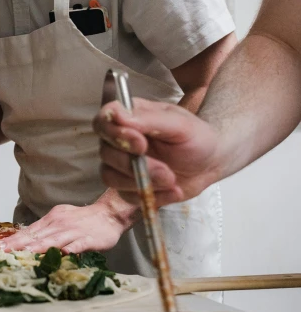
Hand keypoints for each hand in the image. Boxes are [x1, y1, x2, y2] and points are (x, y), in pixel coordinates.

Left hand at [0, 197, 132, 254]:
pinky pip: (79, 244)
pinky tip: (65, 253)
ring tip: (26, 253)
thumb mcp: (60, 220)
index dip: (14, 239)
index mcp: (51, 220)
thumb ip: (45, 231)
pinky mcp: (89, 239)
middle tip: (4, 252)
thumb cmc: (82, 220)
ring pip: (55, 240)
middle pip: (37, 236)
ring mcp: (74, 231)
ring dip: (40, 246)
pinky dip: (72, 248)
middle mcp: (60, 224)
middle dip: (19, 244)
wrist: (108, 214)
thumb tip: (25, 241)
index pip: (29, 231)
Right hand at [93, 98, 221, 205]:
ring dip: (144, 182)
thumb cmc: (196, 137)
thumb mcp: (179, 124)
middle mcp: (120, 140)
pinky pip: (127, 196)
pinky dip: (153, 196)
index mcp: (129, 117)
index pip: (103, 121)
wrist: (210, 163)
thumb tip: (118, 115)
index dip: (114, 134)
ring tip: (172, 180)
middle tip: (166, 170)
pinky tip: (173, 190)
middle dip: (135, 166)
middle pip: (106, 153)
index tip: (140, 144)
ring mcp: (122, 164)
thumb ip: (148, 119)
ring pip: (111, 177)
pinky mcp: (129, 186)